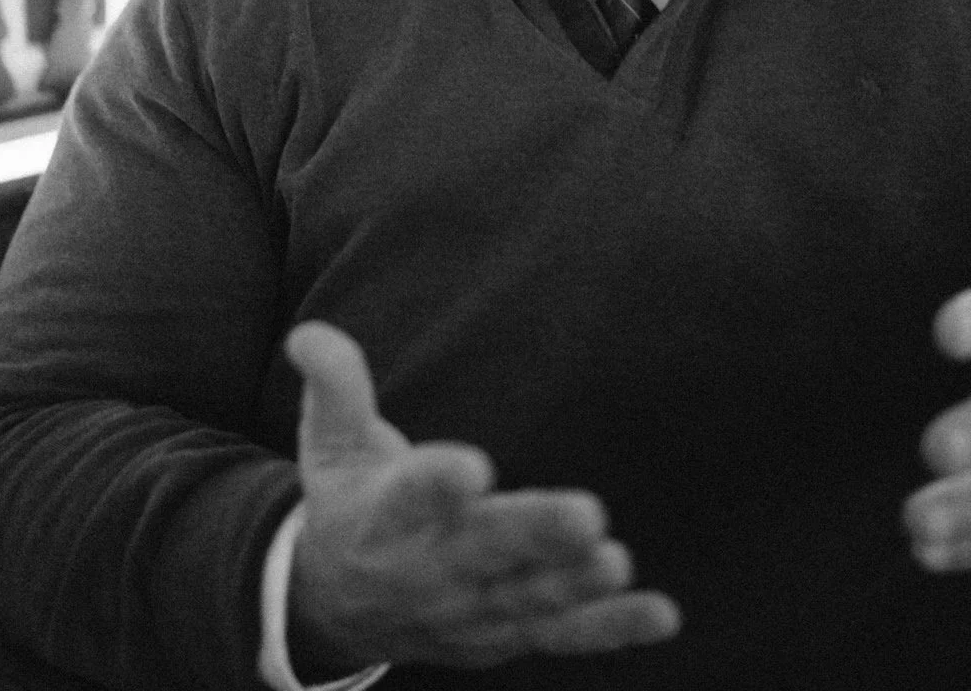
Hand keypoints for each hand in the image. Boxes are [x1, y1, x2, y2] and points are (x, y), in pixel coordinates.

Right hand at [285, 322, 680, 670]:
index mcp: (383, 518)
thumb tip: (309, 332)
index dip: (437, 484)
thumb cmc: (347, 503)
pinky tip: (661, 613)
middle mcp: (427, 570)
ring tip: (615, 560)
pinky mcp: (505, 636)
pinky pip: (563, 638)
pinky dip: (612, 628)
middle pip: (482, 552)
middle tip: (586, 515)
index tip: (472, 468)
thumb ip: (335, 385)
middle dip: (533, 536)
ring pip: (526, 599)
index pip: (408, 497)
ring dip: (573, 586)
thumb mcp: (330, 444)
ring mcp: (470, 611)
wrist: (333, 609)